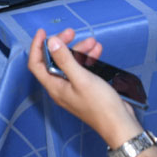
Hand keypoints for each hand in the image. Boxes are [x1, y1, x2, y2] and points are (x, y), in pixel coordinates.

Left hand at [27, 28, 142, 146]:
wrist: (119, 123)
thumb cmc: (100, 106)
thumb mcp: (81, 78)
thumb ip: (65, 60)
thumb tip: (51, 43)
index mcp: (54, 87)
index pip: (36, 64)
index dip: (37, 47)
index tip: (42, 32)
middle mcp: (61, 87)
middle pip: (54, 60)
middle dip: (62, 44)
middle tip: (71, 33)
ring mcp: (73, 88)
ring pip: (70, 63)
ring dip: (79, 50)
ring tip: (92, 42)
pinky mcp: (85, 88)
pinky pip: (82, 69)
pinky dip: (87, 58)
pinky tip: (96, 51)